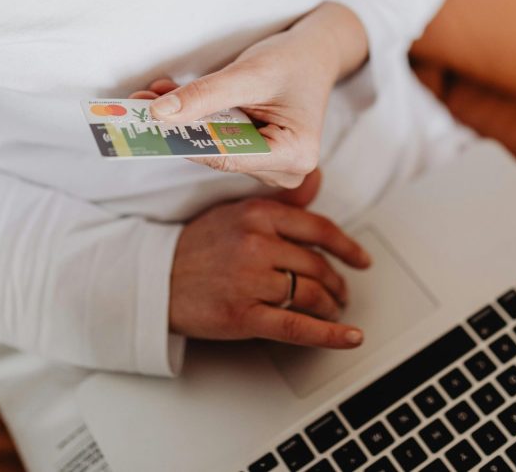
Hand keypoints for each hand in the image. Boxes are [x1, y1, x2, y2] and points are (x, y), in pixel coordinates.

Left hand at [130, 2, 367, 189]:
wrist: (313, 54)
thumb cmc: (293, 61)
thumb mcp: (250, 73)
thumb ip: (205, 95)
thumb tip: (158, 115)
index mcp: (294, 155)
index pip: (226, 155)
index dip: (183, 139)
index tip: (145, 123)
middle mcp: (284, 171)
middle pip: (217, 155)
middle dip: (178, 128)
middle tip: (137, 103)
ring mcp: (270, 168)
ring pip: (212, 149)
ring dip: (182, 121)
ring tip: (149, 96)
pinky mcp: (256, 158)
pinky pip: (215, 143)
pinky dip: (194, 121)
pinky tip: (170, 98)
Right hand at [168, 179, 371, 348]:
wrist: (154, 280)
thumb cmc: (197, 247)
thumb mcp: (236, 212)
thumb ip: (281, 200)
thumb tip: (318, 178)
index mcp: (258, 214)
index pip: (319, 229)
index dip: (347, 248)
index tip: (361, 260)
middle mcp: (257, 243)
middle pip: (318, 266)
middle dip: (337, 284)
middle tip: (341, 293)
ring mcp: (250, 280)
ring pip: (310, 294)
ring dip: (330, 306)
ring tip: (332, 311)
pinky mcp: (242, 315)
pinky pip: (296, 326)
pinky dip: (329, 334)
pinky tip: (350, 336)